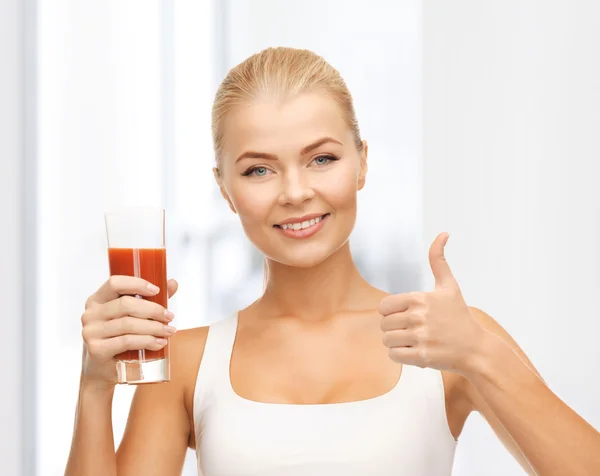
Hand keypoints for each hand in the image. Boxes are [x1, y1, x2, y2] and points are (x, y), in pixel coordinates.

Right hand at [80, 276, 178, 386]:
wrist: (104, 370)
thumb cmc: (120, 338)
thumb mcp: (132, 317)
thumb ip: (150, 299)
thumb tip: (172, 283)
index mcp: (97, 300)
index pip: (114, 283)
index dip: (137, 284)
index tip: (157, 290)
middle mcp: (90, 314)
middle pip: (125, 305)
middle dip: (152, 310)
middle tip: (169, 316)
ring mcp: (91, 332)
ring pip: (128, 324)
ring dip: (153, 327)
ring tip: (169, 331)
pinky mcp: (96, 349)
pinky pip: (126, 341)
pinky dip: (146, 341)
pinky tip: (159, 343)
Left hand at [379, 233, 485, 374]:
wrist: (476, 349)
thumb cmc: (459, 316)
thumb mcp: (449, 286)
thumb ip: (438, 260)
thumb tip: (443, 233)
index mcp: (419, 298)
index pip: (383, 306)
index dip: (392, 312)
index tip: (407, 316)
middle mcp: (417, 317)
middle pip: (383, 324)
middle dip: (394, 329)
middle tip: (412, 331)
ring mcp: (420, 337)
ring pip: (387, 340)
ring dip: (397, 343)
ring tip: (415, 341)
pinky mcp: (421, 356)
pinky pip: (393, 355)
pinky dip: (400, 356)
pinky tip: (415, 352)